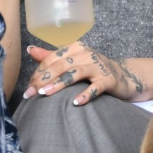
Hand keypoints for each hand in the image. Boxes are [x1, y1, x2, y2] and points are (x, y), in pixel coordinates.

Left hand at [23, 43, 145, 104]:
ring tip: (45, 94)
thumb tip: (30, 49)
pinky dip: (85, 95)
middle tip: (31, 93)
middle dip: (43, 79)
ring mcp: (98, 67)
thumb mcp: (73, 60)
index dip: (38, 72)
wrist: (124, 75)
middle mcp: (86, 54)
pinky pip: (95, 87)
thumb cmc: (93, 69)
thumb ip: (51, 56)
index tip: (28, 87)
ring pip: (74, 74)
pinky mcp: (108, 80)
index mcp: (75, 48)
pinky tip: (75, 103)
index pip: (51, 59)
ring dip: (58, 84)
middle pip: (60, 65)